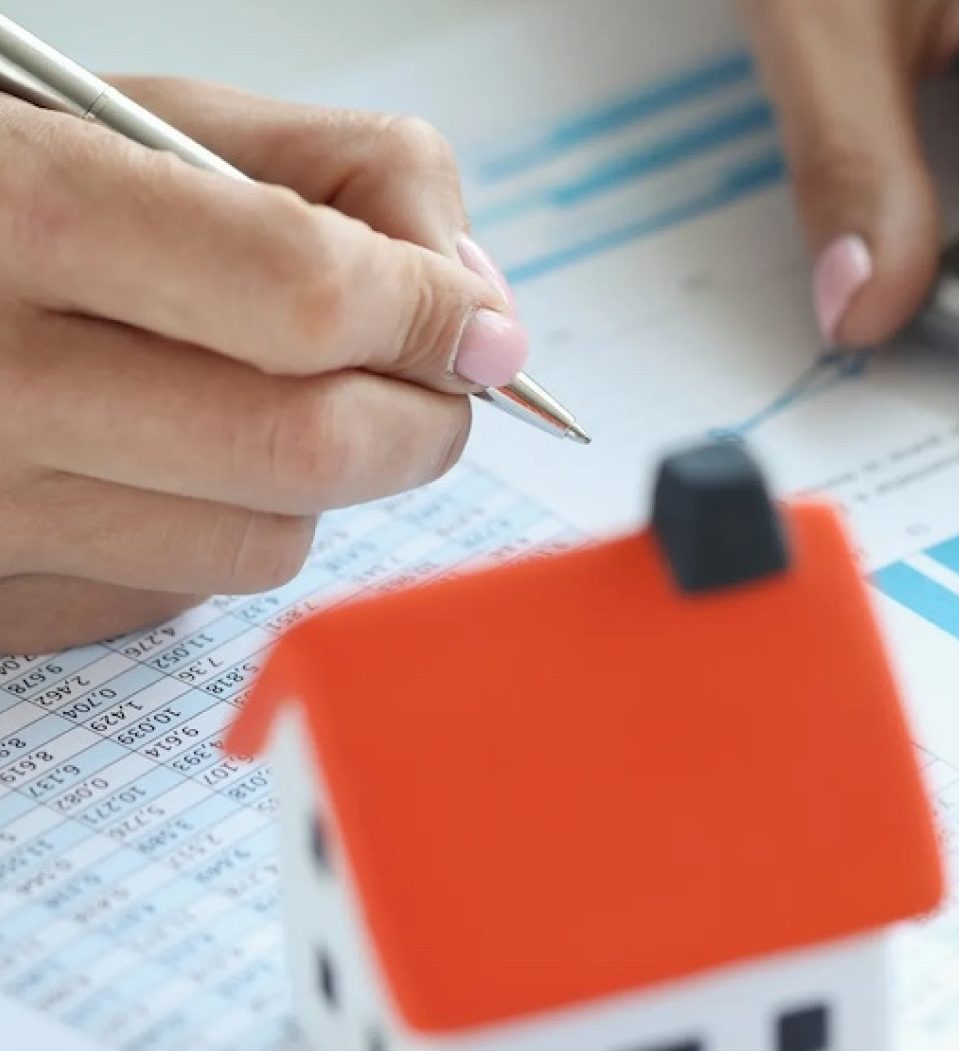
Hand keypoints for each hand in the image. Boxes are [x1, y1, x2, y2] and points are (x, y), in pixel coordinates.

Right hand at [0, 78, 527, 653]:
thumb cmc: (0, 189)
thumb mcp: (139, 116)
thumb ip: (336, 173)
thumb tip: (477, 303)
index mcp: (20, 212)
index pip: (306, 296)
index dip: (429, 314)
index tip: (479, 326)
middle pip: (312, 449)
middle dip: (421, 416)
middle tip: (434, 380)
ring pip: (267, 544)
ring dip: (318, 480)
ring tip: (259, 398)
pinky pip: (182, 595)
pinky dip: (219, 530)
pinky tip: (162, 457)